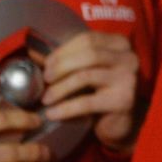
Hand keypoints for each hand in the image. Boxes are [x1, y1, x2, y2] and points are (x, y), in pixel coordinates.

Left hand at [40, 31, 141, 147]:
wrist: (119, 122)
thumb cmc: (100, 91)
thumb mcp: (87, 70)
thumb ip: (68, 59)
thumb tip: (33, 52)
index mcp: (121, 44)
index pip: (88, 39)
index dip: (63, 50)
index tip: (46, 63)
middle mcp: (129, 58)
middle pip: (89, 54)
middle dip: (61, 66)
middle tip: (45, 79)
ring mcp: (128, 79)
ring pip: (86, 76)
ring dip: (60, 88)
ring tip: (46, 99)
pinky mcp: (123, 101)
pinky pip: (87, 102)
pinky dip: (65, 108)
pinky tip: (52, 113)